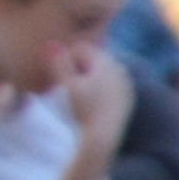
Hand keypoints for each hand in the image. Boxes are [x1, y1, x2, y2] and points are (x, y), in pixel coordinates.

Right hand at [63, 47, 134, 162]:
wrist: (104, 136)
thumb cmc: (84, 109)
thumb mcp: (67, 85)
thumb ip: (59, 62)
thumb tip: (51, 43)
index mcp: (107, 62)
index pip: (81, 49)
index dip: (64, 58)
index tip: (55, 74)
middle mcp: (121, 69)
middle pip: (92, 60)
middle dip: (76, 67)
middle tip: (61, 83)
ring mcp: (126, 84)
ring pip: (100, 73)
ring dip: (86, 78)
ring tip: (73, 94)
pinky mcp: (127, 98)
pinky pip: (109, 85)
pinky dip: (97, 88)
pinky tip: (88, 102)